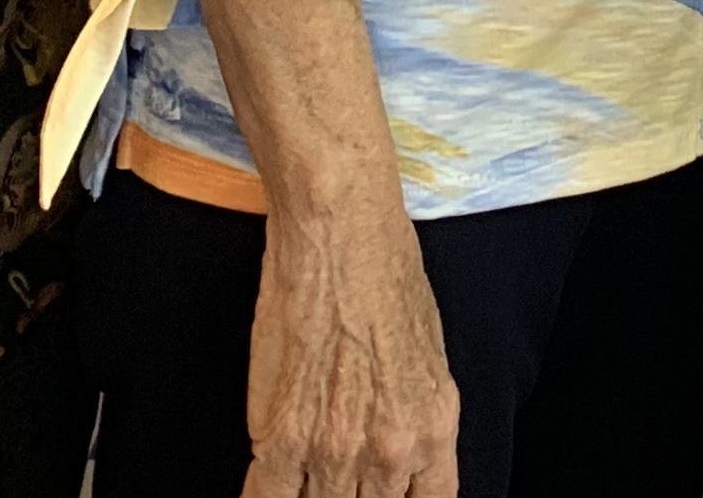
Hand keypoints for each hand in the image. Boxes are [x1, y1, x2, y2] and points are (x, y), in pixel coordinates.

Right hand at [244, 195, 459, 497]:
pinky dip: (267, 496)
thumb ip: (414, 416)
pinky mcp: (282, 436)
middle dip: (354, 495)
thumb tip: (398, 452)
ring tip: (304, 476)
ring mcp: (336, 449)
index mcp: (434, 429)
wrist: (340, 231)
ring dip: (312, 493)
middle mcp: (391, 450)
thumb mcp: (428, 353)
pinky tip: (269, 484)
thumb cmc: (385, 270)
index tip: (385, 495)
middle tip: (337, 476)